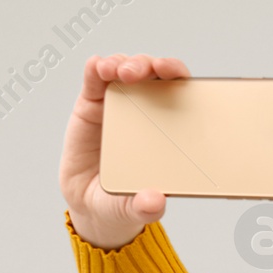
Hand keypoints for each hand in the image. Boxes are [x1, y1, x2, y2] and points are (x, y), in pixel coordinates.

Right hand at [59, 53, 189, 249]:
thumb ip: (145, 207)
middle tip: (143, 69)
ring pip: (124, 71)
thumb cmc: (125, 201)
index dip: (178, 76)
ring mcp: (119, 104)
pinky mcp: (92, 105)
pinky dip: (96, 68)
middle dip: (149, 64)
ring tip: (115, 70)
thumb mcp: (134, 209)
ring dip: (122, 63)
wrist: (93, 206)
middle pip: (153, 75)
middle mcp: (147, 110)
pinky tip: (97, 66)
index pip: (180, 92)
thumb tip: (155, 202)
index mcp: (170, 129)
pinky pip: (95, 81)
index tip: (172, 72)